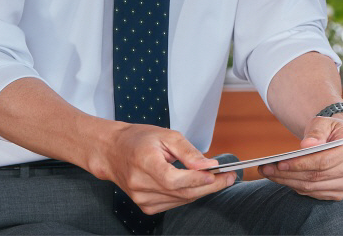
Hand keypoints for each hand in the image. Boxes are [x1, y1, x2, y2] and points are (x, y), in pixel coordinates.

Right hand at [96, 123, 234, 214]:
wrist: (113, 151)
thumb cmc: (138, 140)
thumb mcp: (166, 135)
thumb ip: (188, 152)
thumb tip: (209, 166)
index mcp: (145, 163)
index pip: (175, 179)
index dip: (198, 179)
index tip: (219, 173)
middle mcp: (141, 185)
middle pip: (181, 192)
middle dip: (210, 186)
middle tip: (229, 177)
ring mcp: (142, 199)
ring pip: (181, 200)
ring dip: (201, 190)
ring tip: (216, 178)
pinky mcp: (145, 206)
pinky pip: (174, 203)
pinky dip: (187, 194)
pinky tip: (194, 184)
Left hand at [259, 113, 342, 199]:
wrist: (340, 139)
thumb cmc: (329, 129)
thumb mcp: (324, 121)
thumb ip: (316, 132)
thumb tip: (306, 145)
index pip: (324, 161)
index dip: (301, 164)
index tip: (279, 163)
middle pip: (317, 176)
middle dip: (288, 174)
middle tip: (266, 169)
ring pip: (314, 188)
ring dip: (289, 182)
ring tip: (269, 173)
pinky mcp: (340, 193)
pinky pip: (315, 194)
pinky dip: (297, 187)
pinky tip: (283, 178)